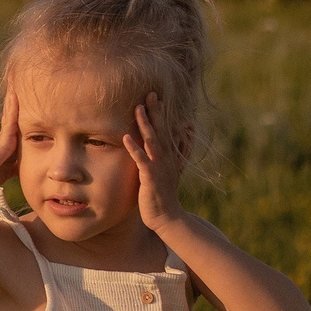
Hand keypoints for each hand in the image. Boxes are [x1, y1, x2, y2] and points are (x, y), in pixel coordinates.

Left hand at [121, 92, 188, 229]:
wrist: (168, 217)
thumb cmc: (164, 194)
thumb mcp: (172, 171)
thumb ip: (177, 152)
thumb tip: (184, 133)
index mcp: (168, 156)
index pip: (165, 130)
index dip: (160, 113)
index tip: (155, 96)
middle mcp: (166, 159)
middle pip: (161, 131)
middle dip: (156, 112)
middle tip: (150, 93)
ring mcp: (159, 168)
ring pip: (153, 142)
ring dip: (145, 125)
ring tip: (138, 109)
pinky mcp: (151, 179)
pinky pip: (142, 161)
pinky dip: (135, 149)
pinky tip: (125, 138)